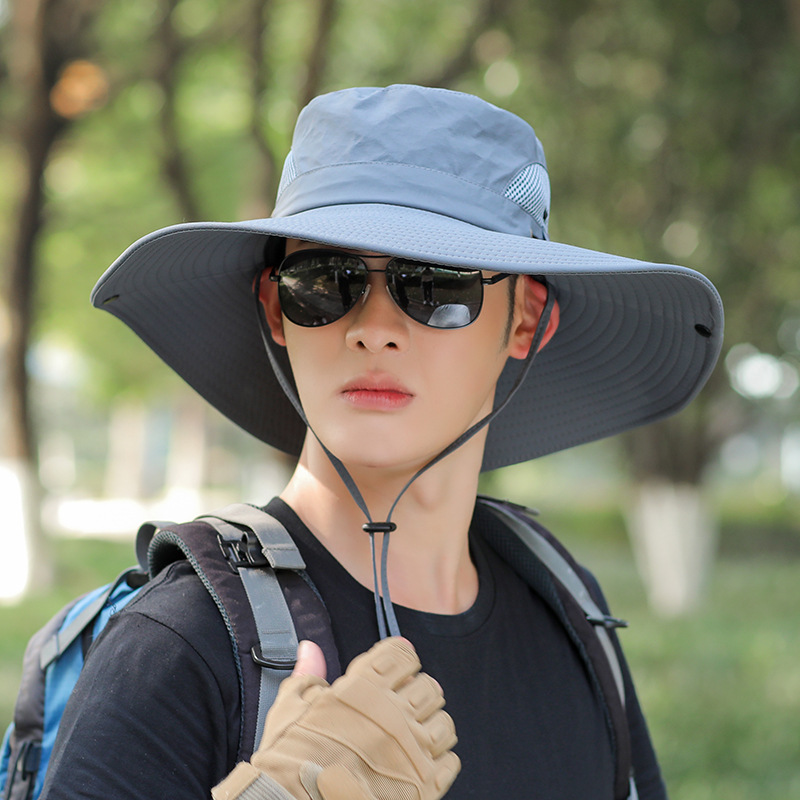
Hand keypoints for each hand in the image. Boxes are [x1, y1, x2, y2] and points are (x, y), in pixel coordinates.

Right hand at [213, 638, 459, 799]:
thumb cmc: (288, 762)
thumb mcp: (290, 709)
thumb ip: (308, 675)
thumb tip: (311, 647)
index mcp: (363, 689)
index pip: (401, 655)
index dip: (399, 658)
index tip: (394, 667)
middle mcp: (393, 715)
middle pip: (429, 687)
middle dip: (417, 691)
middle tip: (401, 703)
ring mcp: (411, 751)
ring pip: (444, 724)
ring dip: (430, 725)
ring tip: (412, 734)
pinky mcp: (423, 787)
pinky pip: (450, 762)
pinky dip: (438, 760)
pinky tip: (418, 762)